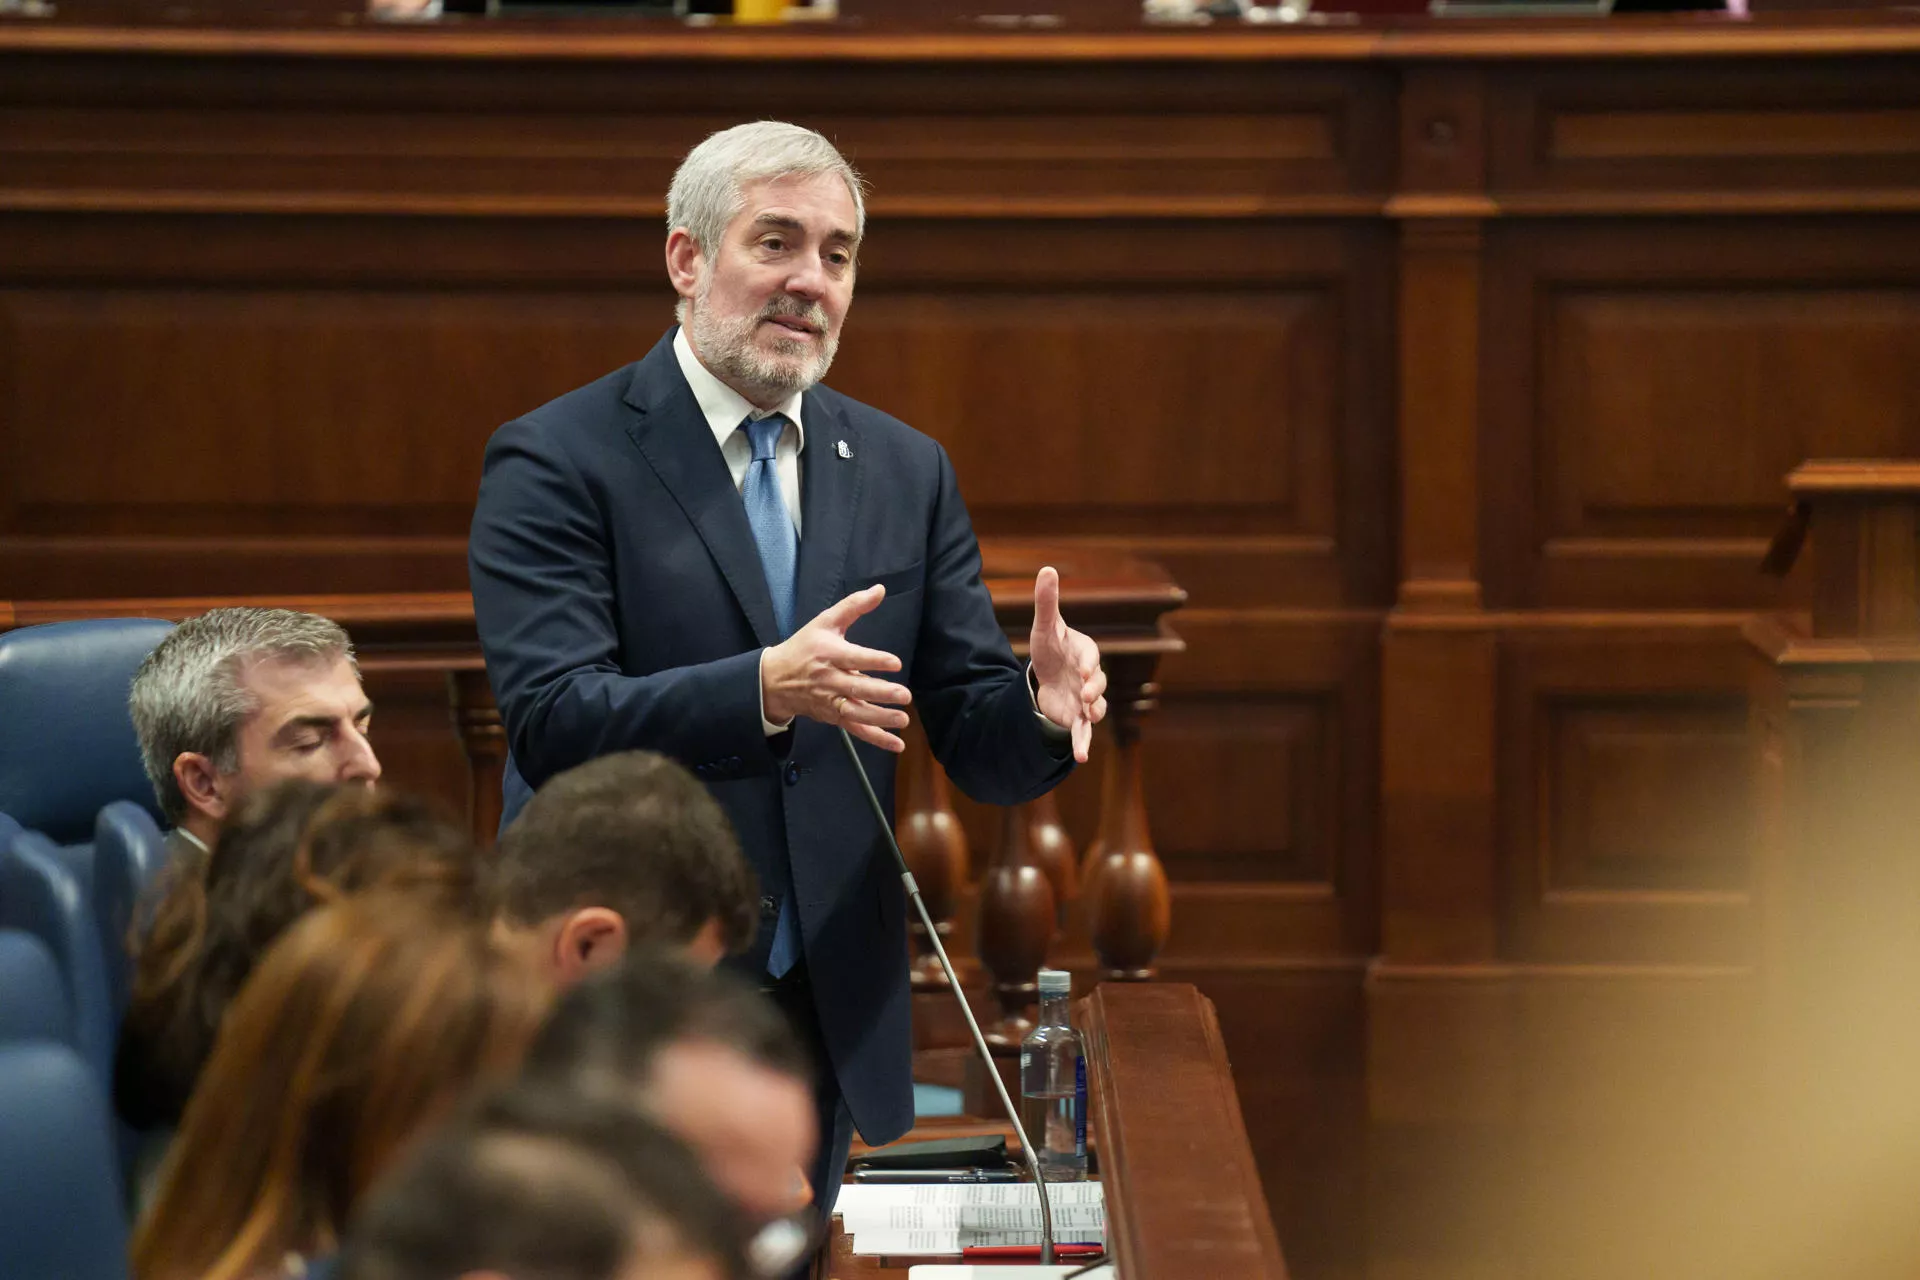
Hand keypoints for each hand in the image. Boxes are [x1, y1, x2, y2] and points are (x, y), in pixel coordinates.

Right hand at [762, 585, 912, 752]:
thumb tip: (879, 589)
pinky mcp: (834, 716)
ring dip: (881, 718)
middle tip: (904, 695)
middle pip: (857, 688)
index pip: (853, 657)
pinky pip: (856, 729)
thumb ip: (853, 606)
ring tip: (903, 719)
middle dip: (880, 693)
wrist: (775, 679)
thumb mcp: (825, 621)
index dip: (873, 660)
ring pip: (857, 712)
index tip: (894, 663)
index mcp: (829, 654)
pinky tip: (896, 744)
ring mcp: (832, 701)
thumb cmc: (804, 647)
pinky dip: (876, 739)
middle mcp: (830, 680)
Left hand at [1029, 566, 1106, 762]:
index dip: (1089, 662)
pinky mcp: (1078, 719)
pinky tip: (1079, 758)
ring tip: (1086, 722)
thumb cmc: (1050, 649)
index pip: (1090, 655)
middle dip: (1094, 689)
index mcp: (1084, 653)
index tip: (1085, 668)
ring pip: (1096, 709)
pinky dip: (1083, 744)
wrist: (1047, 677)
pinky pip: (1084, 732)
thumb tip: (1048, 568)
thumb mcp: (1045, 628)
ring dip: (1093, 717)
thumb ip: (1047, 602)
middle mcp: (1090, 677)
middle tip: (1086, 693)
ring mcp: (1087, 700)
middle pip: (1098, 684)